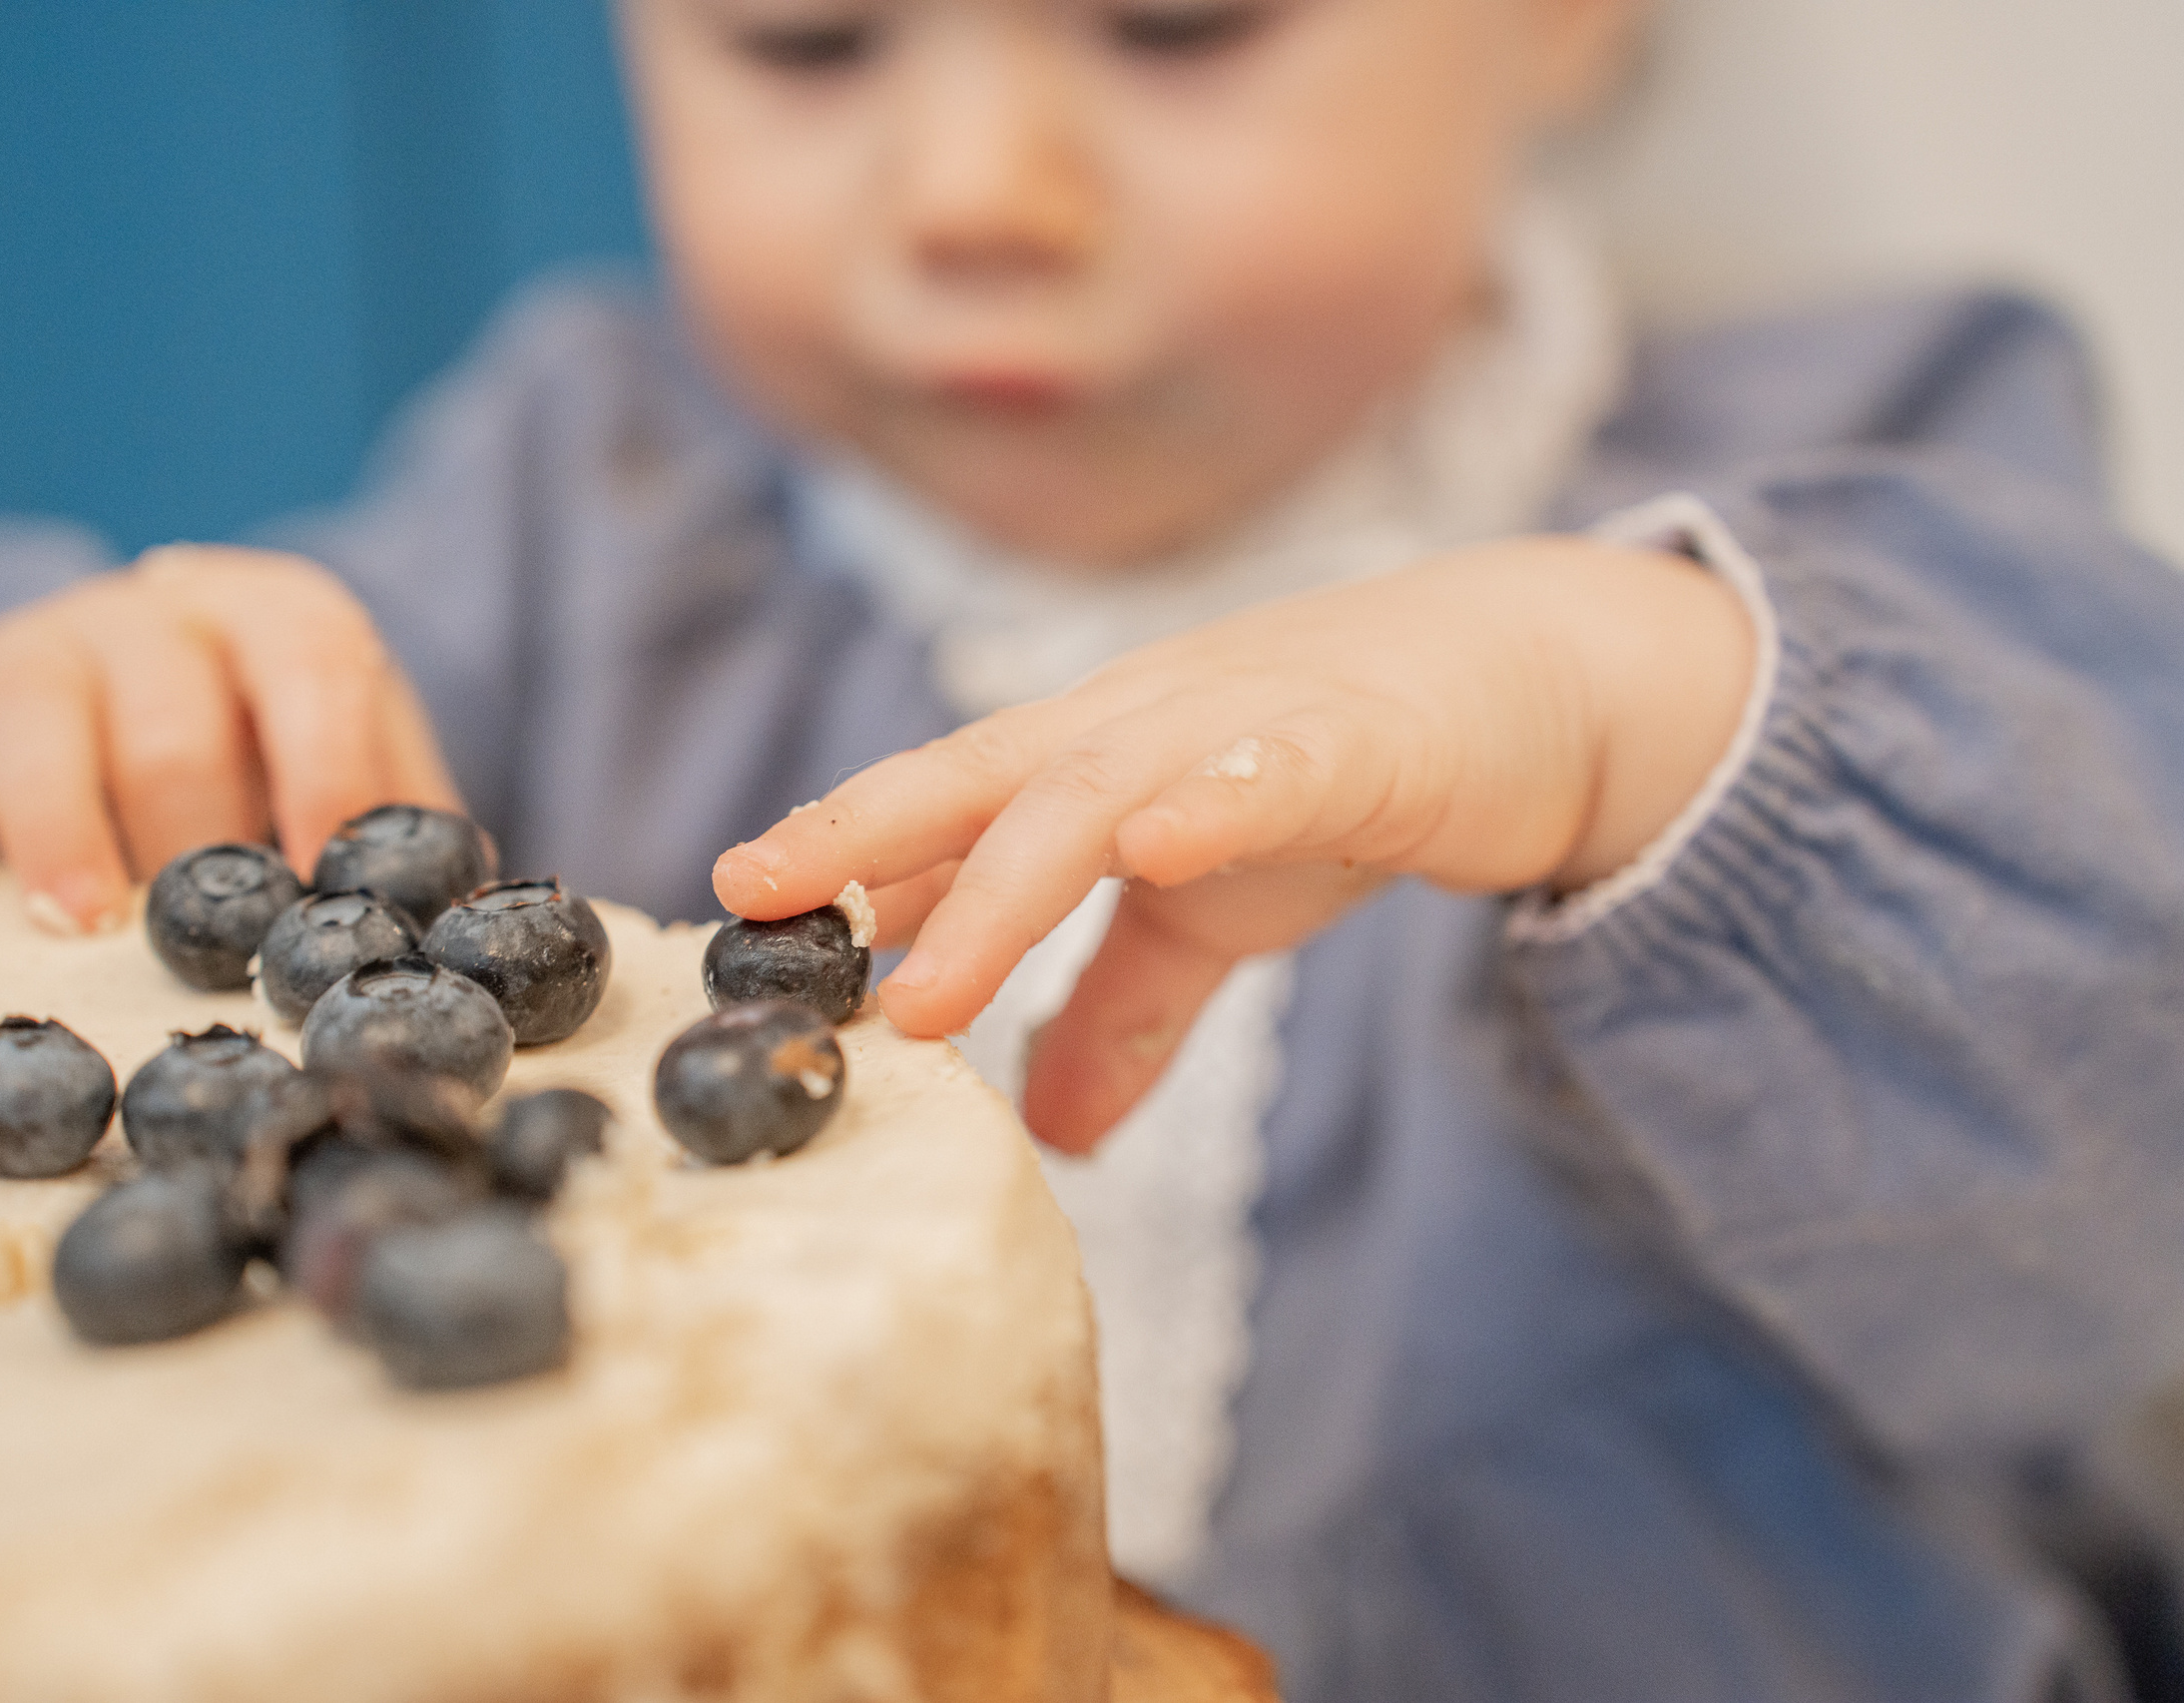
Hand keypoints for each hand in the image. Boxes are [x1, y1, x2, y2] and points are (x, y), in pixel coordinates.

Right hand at [0, 545, 459, 929]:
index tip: (323, 876)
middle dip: (189, 837)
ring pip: (32, 715)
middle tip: (201, 946)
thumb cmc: (282, 767)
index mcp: (282, 619)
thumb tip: (459, 942)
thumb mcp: (362, 778)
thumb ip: (405, 844)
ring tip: (78, 927)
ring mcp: (32, 649)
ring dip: (55, 828)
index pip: (312, 662)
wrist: (150, 700)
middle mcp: (153, 613)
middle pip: (170, 716)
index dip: (325, 768)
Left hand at [713, 536, 1753, 1150]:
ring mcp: (1241, 723)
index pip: (940, 807)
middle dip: (860, 833)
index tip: (731, 917)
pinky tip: (1165, 844)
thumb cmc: (1335, 779)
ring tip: (926, 988)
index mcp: (1086, 763)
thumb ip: (1123, 1010)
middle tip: (758, 900)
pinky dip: (1219, 801)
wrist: (1523, 676)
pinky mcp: (1361, 742)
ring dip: (1004, 886)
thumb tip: (1047, 1134)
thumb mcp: (1213, 915)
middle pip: (976, 776)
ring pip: (1099, 793)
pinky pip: (1278, 770)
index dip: (840, 856)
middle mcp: (1135, 728)